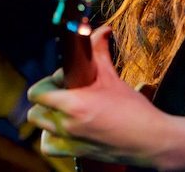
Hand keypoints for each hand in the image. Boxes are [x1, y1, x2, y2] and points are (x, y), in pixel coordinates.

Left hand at [26, 25, 170, 166]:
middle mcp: (66, 125)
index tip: (62, 79)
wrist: (149, 140)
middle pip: (35, 111)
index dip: (47, 83)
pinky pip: (49, 147)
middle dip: (47, 99)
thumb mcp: (113, 78)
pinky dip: (52, 138)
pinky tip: (66, 129)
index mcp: (74, 104)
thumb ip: (100, 51)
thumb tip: (102, 31)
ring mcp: (69, 142)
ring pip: (41, 128)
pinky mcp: (75, 153)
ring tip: (66, 110)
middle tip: (65, 93)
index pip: (37, 93)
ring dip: (49, 117)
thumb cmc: (133, 110)